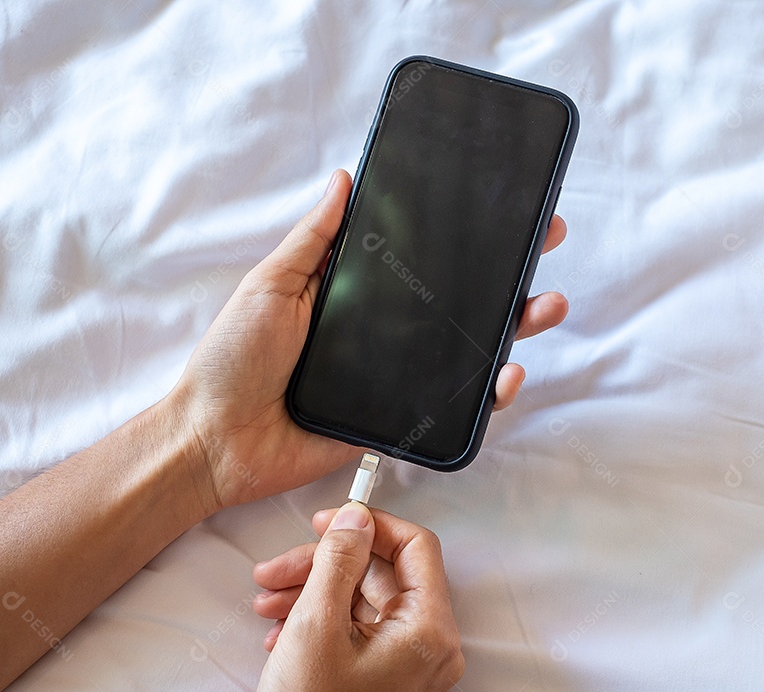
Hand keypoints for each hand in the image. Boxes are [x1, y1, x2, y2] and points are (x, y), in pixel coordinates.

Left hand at [176, 169, 568, 511]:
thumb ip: (313, 239)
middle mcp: (383, 330)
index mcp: (354, 292)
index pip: (420, 257)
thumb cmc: (232, 359)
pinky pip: (452, 406)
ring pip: (467, 350)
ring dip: (515, 328)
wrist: (217, 440)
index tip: (501, 208)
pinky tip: (507, 375)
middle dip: (507, 273)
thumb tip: (345, 178)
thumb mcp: (270, 285)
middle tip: (545, 241)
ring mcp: (395, 375)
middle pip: (458, 300)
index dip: (461, 235)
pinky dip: (487, 394)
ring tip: (546, 305)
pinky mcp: (398, 418)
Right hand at [252, 503, 463, 691]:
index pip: (416, 547)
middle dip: (324, 565)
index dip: (371, 526)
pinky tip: (280, 629)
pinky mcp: (385, 677)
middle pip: (382, 575)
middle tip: (278, 568)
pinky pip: (358, 630)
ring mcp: (408, 664)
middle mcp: (428, 646)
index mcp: (429, 631)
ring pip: (364, 602)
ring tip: (268, 603)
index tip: (332, 521)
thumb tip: (354, 519)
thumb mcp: (316, 626)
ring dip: (313, 592)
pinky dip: (320, 621)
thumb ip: (338, 562)